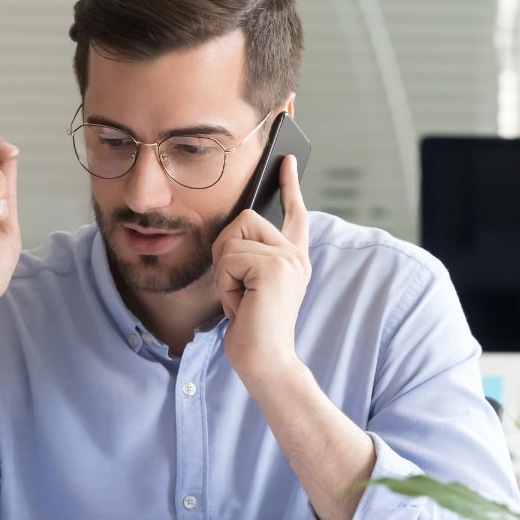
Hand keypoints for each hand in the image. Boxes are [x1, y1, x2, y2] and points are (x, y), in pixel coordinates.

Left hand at [211, 154, 311, 390]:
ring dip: (224, 272)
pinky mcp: (274, 267)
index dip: (289, 185)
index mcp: (293, 258)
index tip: (285, 158)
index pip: (293, 213)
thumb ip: (250, 257)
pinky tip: (241, 306)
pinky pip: (229, 258)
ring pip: (232, 238)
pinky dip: (226, 285)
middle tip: (236, 288)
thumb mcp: (251, 286)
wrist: (265, 361)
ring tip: (241, 299)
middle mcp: (295, 255)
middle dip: (226, 252)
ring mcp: (288, 259)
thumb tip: (235, 229)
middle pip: (244, 219)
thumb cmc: (252, 329)